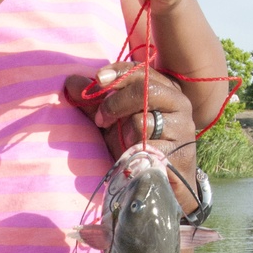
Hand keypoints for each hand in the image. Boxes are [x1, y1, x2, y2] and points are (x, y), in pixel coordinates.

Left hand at [67, 64, 198, 214]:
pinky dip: (134, 149)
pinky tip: (137, 155)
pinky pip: (145, 145)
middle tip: (101, 120)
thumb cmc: (136, 147)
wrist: (160, 182)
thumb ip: (95, 103)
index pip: (141, 70)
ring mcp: (181, 125)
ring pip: (142, 119)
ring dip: (125, 132)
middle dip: (115, 103)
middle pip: (143, 89)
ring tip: (126, 143)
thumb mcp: (113, 123)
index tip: (98, 79)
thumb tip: (70, 81)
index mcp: (164, 89)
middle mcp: (178, 102)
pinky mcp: (178, 149)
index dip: (118, 72)